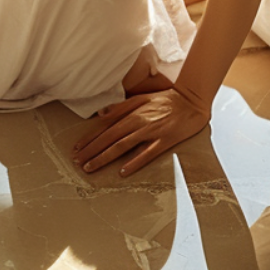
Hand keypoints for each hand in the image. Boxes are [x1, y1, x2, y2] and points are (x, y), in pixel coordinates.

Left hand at [71, 89, 209, 176]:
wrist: (192, 101)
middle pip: (110, 138)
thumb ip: (120, 107)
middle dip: (91, 150)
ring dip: (104, 157)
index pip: (105, 127)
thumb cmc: (166, 99)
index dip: (90, 138)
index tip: (77, 149)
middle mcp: (138, 122)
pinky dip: (134, 162)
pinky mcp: (165, 141)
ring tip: (91, 167)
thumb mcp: (141, 98)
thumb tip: (100, 114)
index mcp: (132, 112)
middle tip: (77, 162)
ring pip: (122, 146)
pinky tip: (122, 171)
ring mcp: (151, 132)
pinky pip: (147, 154)